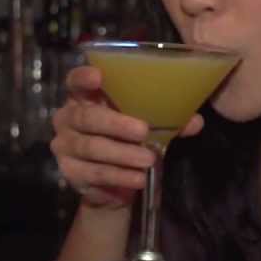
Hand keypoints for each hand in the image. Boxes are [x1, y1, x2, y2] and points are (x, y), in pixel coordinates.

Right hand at [49, 65, 202, 207]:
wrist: (113, 183)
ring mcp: (64, 145)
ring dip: (122, 154)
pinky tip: (138, 178)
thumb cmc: (127, 141)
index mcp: (85, 98)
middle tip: (143, 131)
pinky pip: (94, 173)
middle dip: (115, 124)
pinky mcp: (69, 172)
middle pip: (86, 117)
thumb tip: (195, 121)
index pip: (75, 81)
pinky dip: (118, 176)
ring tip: (149, 159)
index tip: (99, 77)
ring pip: (91, 147)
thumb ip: (168, 120)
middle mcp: (68, 118)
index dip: (83, 78)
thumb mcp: (147, 126)